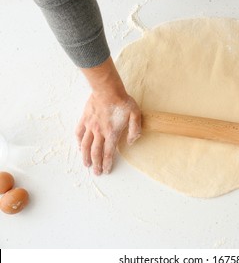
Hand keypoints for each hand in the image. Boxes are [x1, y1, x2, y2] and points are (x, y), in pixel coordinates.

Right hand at [76, 57, 140, 174]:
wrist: (108, 89)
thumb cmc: (123, 102)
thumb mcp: (136, 115)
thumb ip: (135, 130)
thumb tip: (131, 142)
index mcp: (112, 133)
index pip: (109, 153)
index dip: (107, 163)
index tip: (106, 170)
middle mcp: (99, 132)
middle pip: (96, 152)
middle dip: (96, 164)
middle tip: (96, 172)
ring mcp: (91, 126)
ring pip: (85, 145)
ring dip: (85, 156)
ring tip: (86, 164)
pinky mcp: (85, 119)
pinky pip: (79, 132)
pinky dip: (78, 141)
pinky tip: (79, 147)